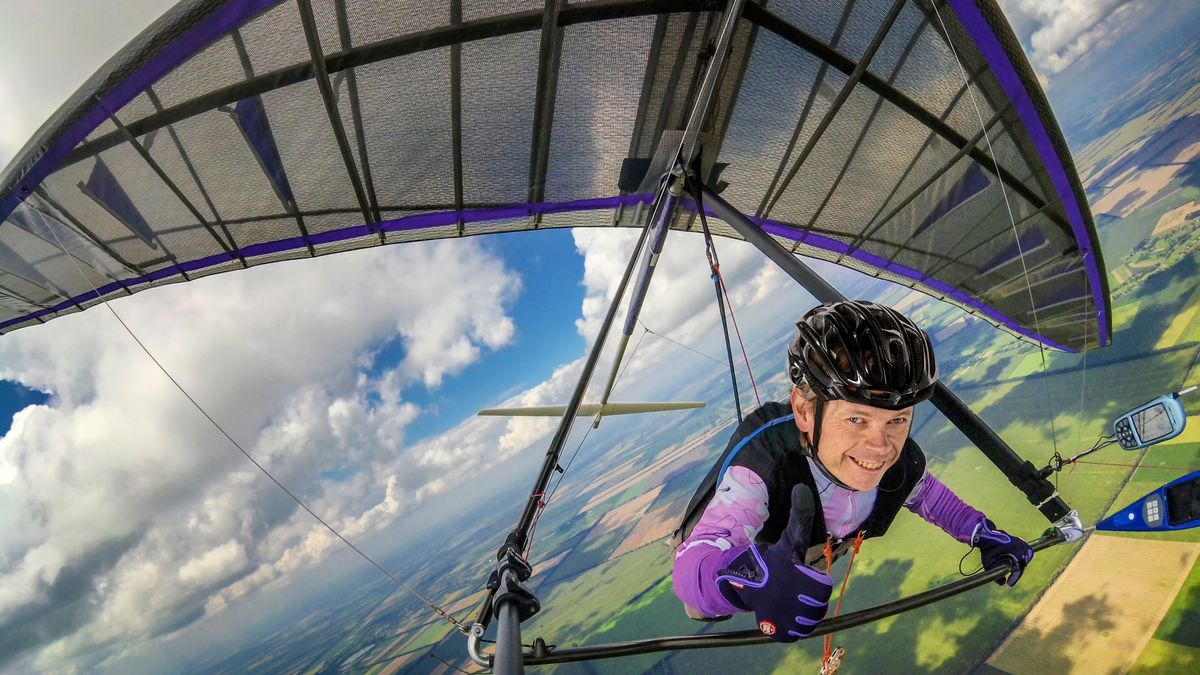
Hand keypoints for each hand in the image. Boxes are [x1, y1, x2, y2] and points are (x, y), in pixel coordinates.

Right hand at [716, 485, 832, 641]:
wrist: (738, 580)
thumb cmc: (770, 560)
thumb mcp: (789, 538)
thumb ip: (800, 517)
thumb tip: (802, 487)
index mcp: (794, 575)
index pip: (823, 587)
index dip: (812, 580)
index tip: (798, 574)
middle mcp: (789, 599)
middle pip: (818, 605)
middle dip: (809, 598)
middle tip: (794, 589)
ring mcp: (781, 618)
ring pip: (810, 621)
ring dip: (803, 613)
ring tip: (790, 601)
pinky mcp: (776, 631)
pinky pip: (797, 633)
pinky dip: (792, 627)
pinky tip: (785, 615)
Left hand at [973, 519, 1033, 586]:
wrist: (985, 535)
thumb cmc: (987, 549)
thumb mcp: (988, 564)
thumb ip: (996, 574)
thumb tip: (1003, 583)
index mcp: (1015, 552)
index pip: (1018, 569)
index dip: (1014, 578)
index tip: (1009, 584)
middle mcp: (1020, 547)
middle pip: (1023, 563)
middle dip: (1018, 571)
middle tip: (1011, 576)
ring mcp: (1021, 542)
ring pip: (1027, 556)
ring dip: (1021, 563)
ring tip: (1014, 569)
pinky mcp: (1020, 540)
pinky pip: (1025, 550)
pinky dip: (1023, 556)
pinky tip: (1016, 560)